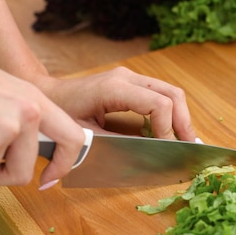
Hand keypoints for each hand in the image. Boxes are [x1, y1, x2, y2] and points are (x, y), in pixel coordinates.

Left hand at [35, 66, 197, 141]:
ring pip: (170, 93)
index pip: (159, 104)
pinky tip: (171, 133)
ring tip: (184, 142)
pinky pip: (160, 95)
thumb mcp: (85, 136)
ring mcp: (130, 78)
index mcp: (115, 88)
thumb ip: (117, 145)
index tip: (167, 151)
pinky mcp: (131, 84)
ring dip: (180, 118)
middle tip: (189, 148)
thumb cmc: (59, 115)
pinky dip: (171, 114)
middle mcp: (127, 77)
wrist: (45, 95)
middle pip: (172, 94)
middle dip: (184, 123)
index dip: (168, 129)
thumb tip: (147, 157)